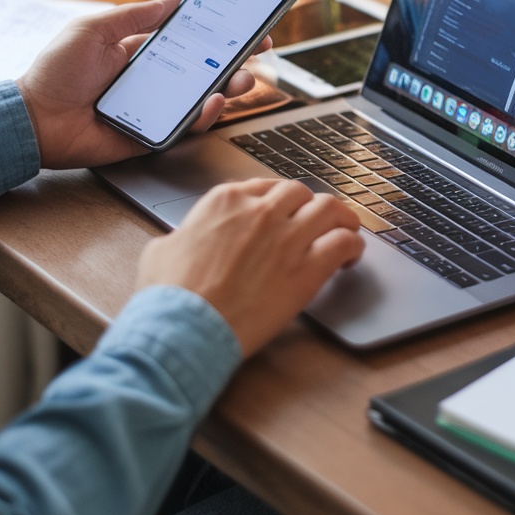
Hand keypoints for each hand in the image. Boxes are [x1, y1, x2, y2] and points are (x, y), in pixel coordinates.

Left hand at [17, 0, 271, 169]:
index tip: (244, 22)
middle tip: (259, 51)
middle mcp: (154, 80)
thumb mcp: (94, 29)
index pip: (189, 39)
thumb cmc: (55, 71)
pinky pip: (186, 126)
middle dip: (236, 60)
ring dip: (230, 88)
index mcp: (141, 52)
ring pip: (203, 99)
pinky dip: (204, 115)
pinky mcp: (152, 134)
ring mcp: (156, 108)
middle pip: (205, 69)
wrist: (33, 118)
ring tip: (244, 79)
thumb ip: (135, 15)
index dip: (218, 32)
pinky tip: (213, 101)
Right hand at [136, 178, 363, 356]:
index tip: (284, 214)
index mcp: (225, 200)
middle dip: (308, 207)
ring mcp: (287, 237)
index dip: (279, 202)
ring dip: (340, 218)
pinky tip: (351, 256)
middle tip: (315, 223)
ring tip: (345, 231)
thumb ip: (182, 235)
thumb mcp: (162, 249)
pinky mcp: (307, 269)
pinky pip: (343, 242)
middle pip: (300, 193)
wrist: (185, 327)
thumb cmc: (169, 295)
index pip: (265, 187)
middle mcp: (260, 211)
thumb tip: (182, 240)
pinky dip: (352, 245)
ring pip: (330, 208)